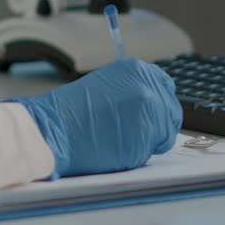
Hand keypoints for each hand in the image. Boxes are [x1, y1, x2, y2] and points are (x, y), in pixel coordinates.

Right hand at [10, 58, 181, 177]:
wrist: (52, 130)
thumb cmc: (71, 113)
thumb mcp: (107, 86)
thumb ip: (133, 89)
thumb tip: (153, 102)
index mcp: (137, 70)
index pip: (166, 87)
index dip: (159, 105)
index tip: (151, 115)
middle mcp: (148, 86)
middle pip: (172, 112)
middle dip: (158, 126)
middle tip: (133, 133)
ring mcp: (150, 111)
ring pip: (165, 134)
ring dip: (147, 141)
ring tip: (118, 138)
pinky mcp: (147, 136)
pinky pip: (152, 151)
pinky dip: (137, 154)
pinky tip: (115, 148)